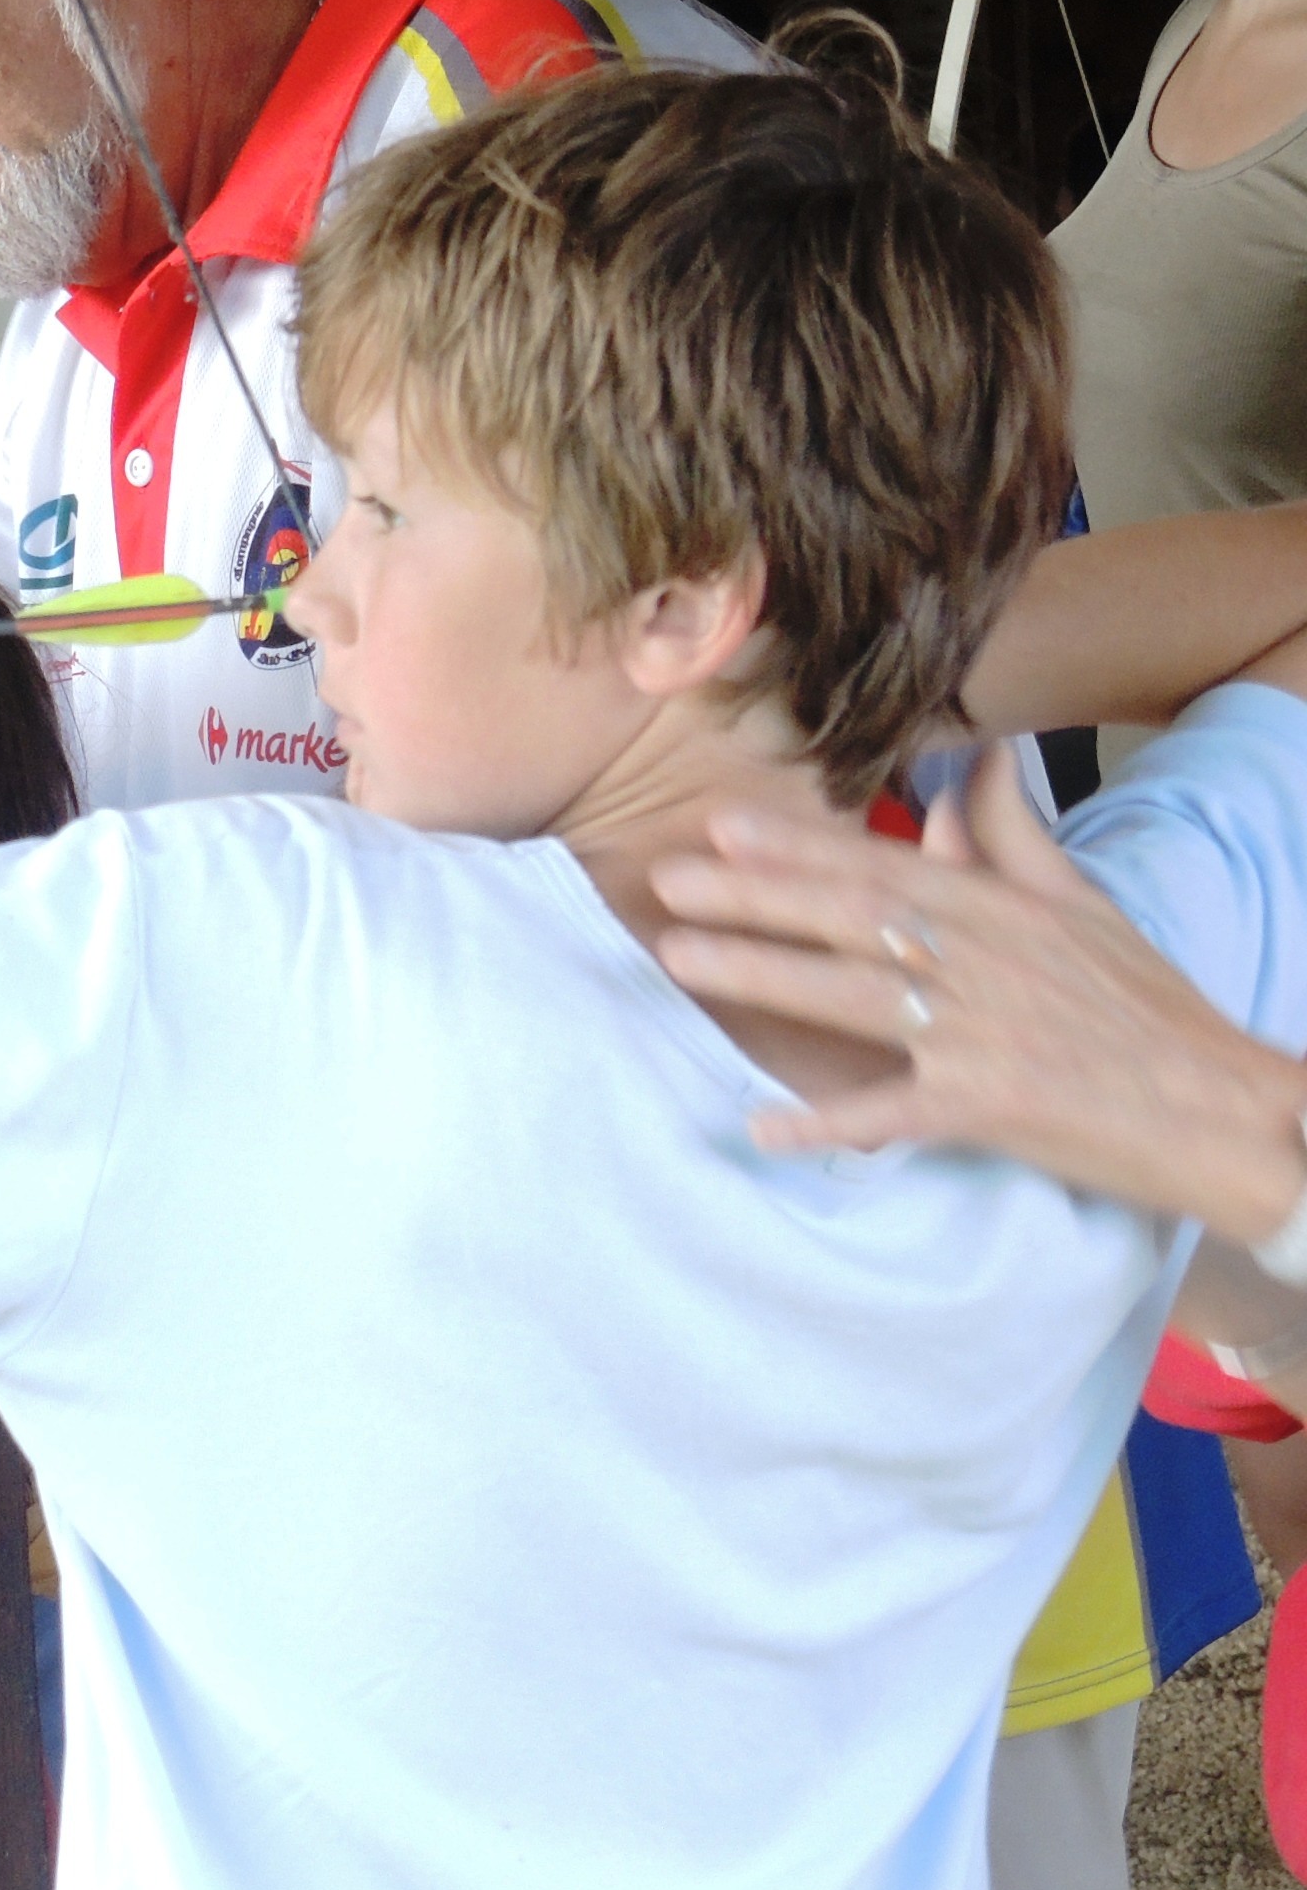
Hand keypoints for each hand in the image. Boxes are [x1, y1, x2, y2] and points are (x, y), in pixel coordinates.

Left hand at [651, 745, 1306, 1239]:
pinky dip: (826, 1123)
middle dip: (752, 898)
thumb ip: (1015, 839)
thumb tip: (978, 765)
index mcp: (1000, 913)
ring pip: (854, 996)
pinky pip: (891, 1114)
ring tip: (681, 958)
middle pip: (851, 920)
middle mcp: (982, 962)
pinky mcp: (989, 1106)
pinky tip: (758, 1123)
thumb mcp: (1084, 908)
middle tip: (665, 880)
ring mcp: (981, 1033)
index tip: (718, 826)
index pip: (881, 868)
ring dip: (764, 976)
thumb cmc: (1147, 1009)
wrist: (1224, 1107)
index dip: (796, 846)